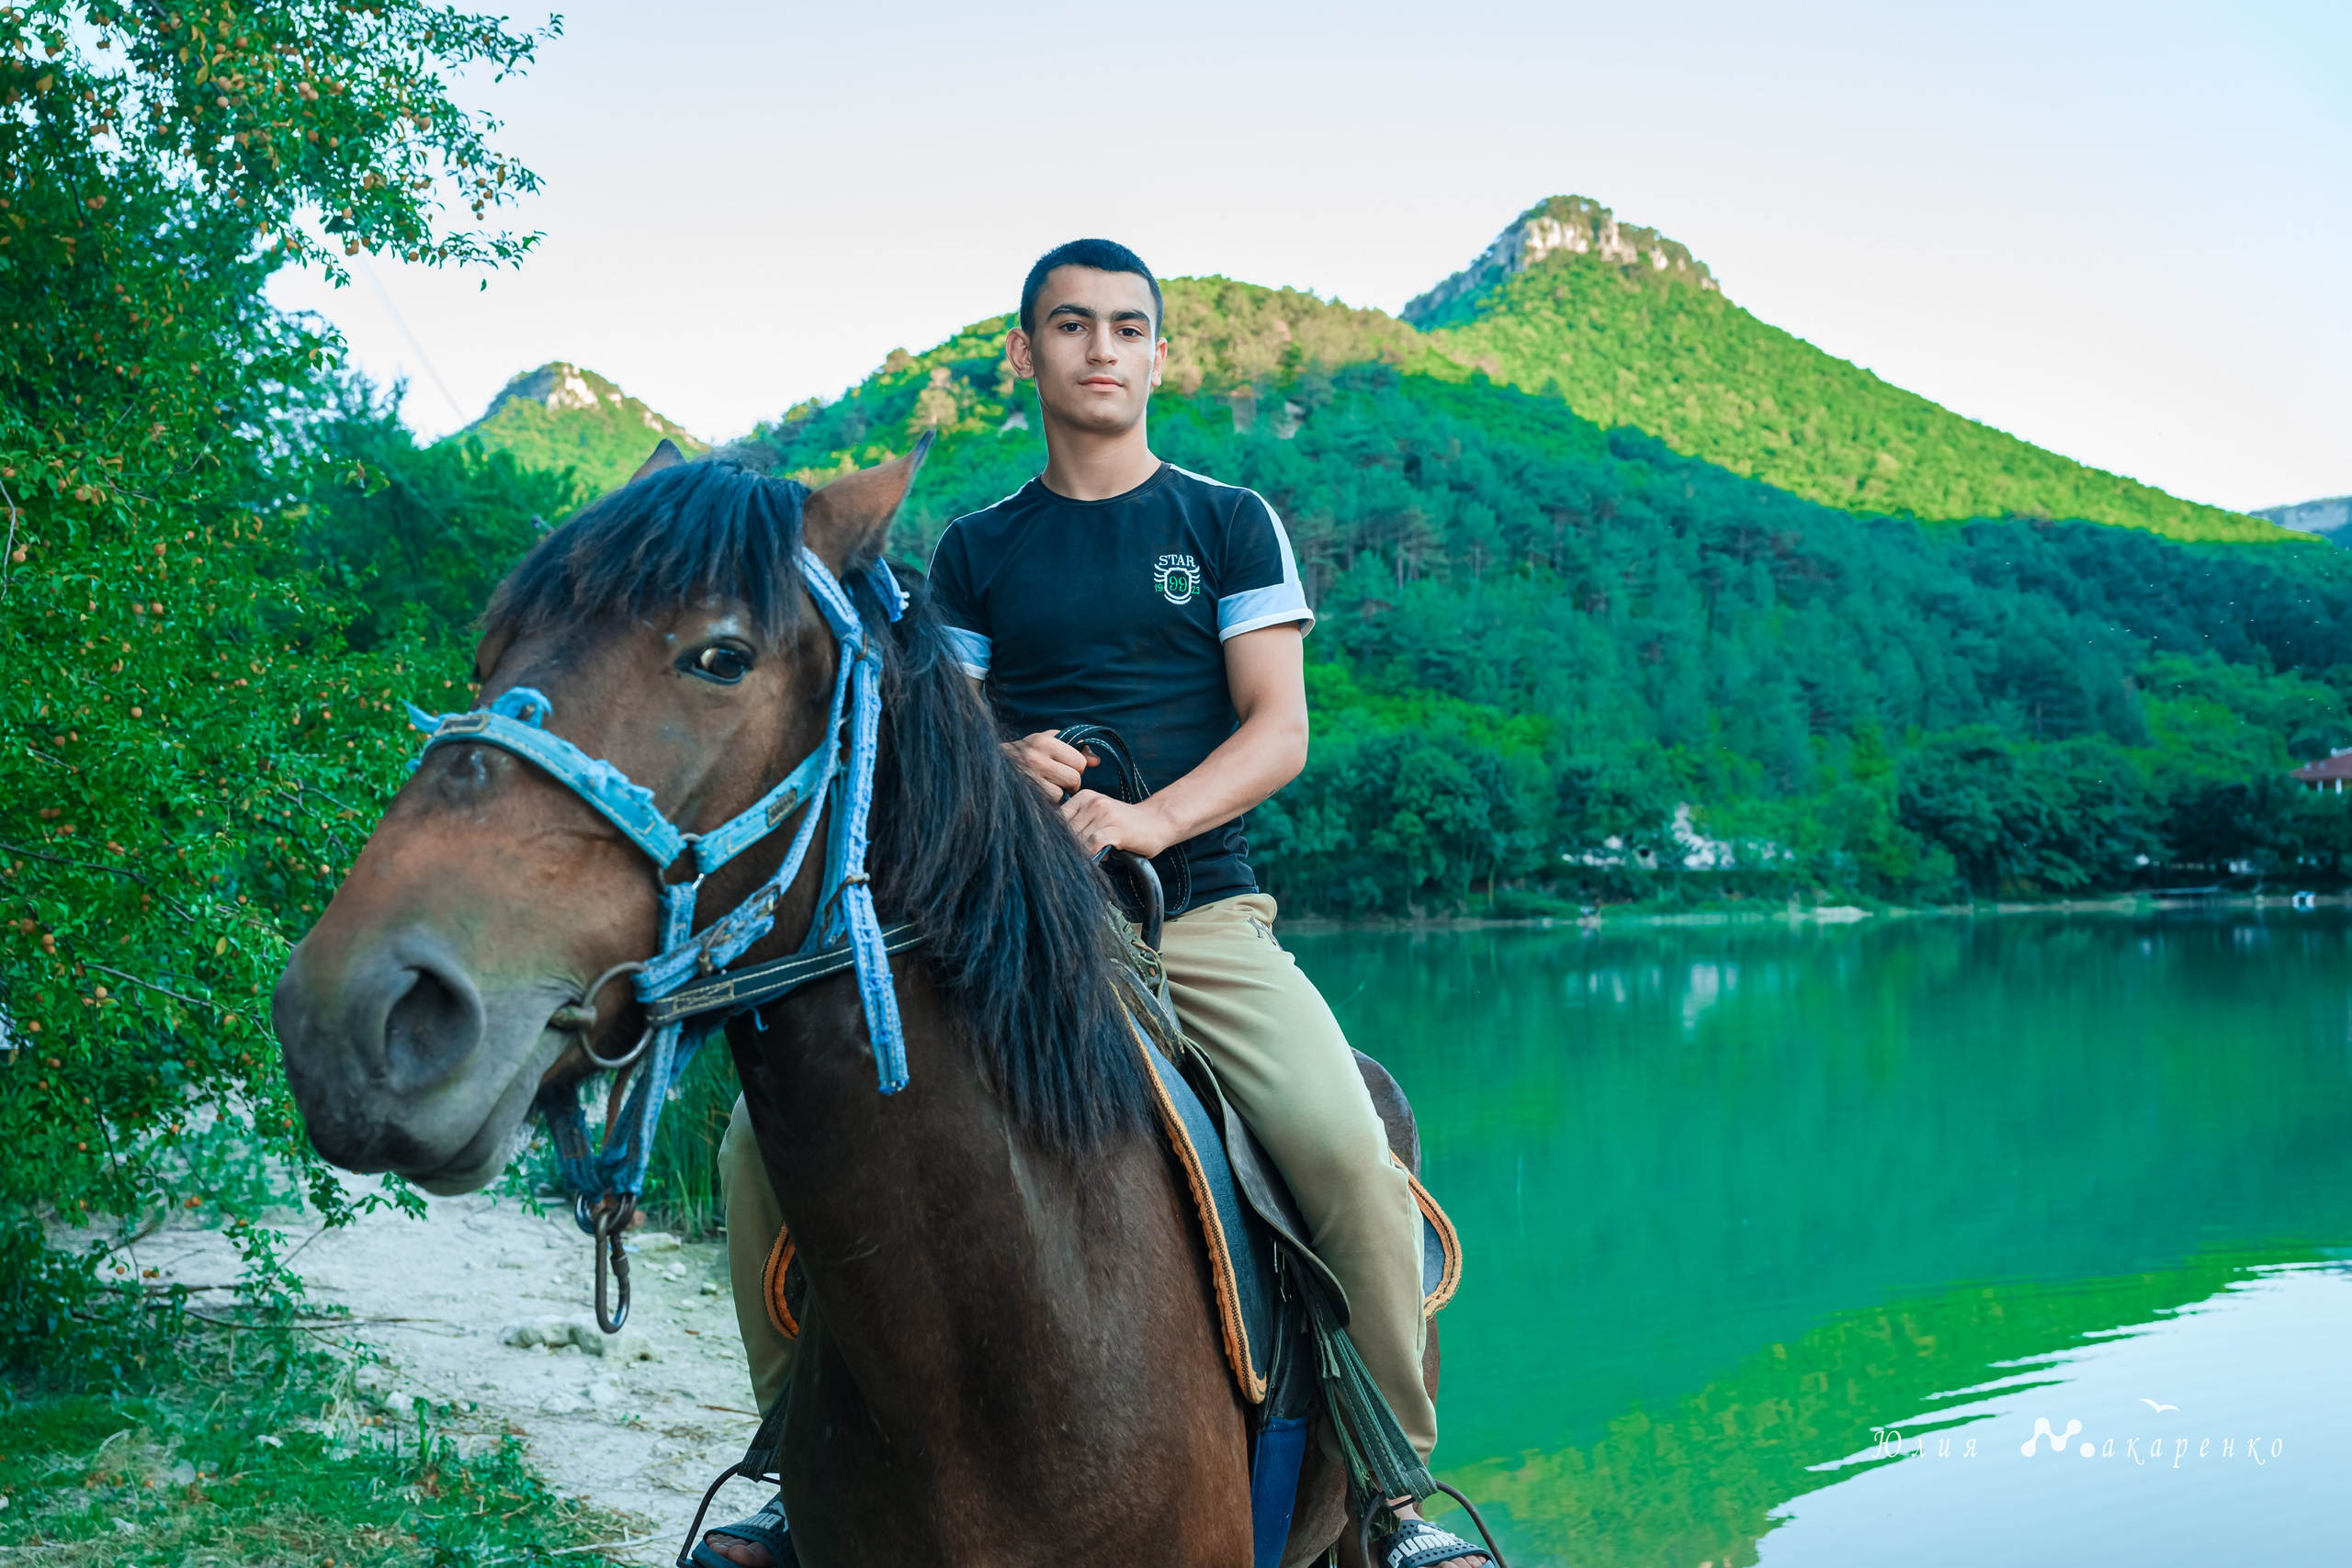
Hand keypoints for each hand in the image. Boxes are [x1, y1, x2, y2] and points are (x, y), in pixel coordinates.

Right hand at [1005, 731, 1094, 799]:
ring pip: (1063, 793)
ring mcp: (1029, 778)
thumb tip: (1097, 761)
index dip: (1076, 766)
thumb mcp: (1047, 741)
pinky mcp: (1025, 794)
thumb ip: (1075, 747)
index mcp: (1044, 741)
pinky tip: (1039, 793)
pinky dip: (1048, 801)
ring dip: (1059, 793)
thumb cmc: (1025, 753)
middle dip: (1070, 782)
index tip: (1064, 767)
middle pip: (1074, 778)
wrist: (989, 766)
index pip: (1080, 761)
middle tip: (1058, 779)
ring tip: (1046, 785)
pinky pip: (1050, 803)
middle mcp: (1035, 758)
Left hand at [1060, 790, 1174, 858]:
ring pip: (1077, 838)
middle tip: (1070, 859)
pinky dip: (1090, 855)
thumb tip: (1057, 846)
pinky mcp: (1116, 828)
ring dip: (1078, 853)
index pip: (1056, 818)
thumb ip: (1079, 826)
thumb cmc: (1125, 825)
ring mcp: (1104, 814)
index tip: (1058, 850)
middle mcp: (1092, 802)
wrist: (1157, 822)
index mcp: (1084, 797)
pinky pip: (1093, 844)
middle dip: (1065, 847)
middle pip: (1065, 830)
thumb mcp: (1098, 817)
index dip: (1055, 837)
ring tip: (1085, 861)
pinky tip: (1096, 860)